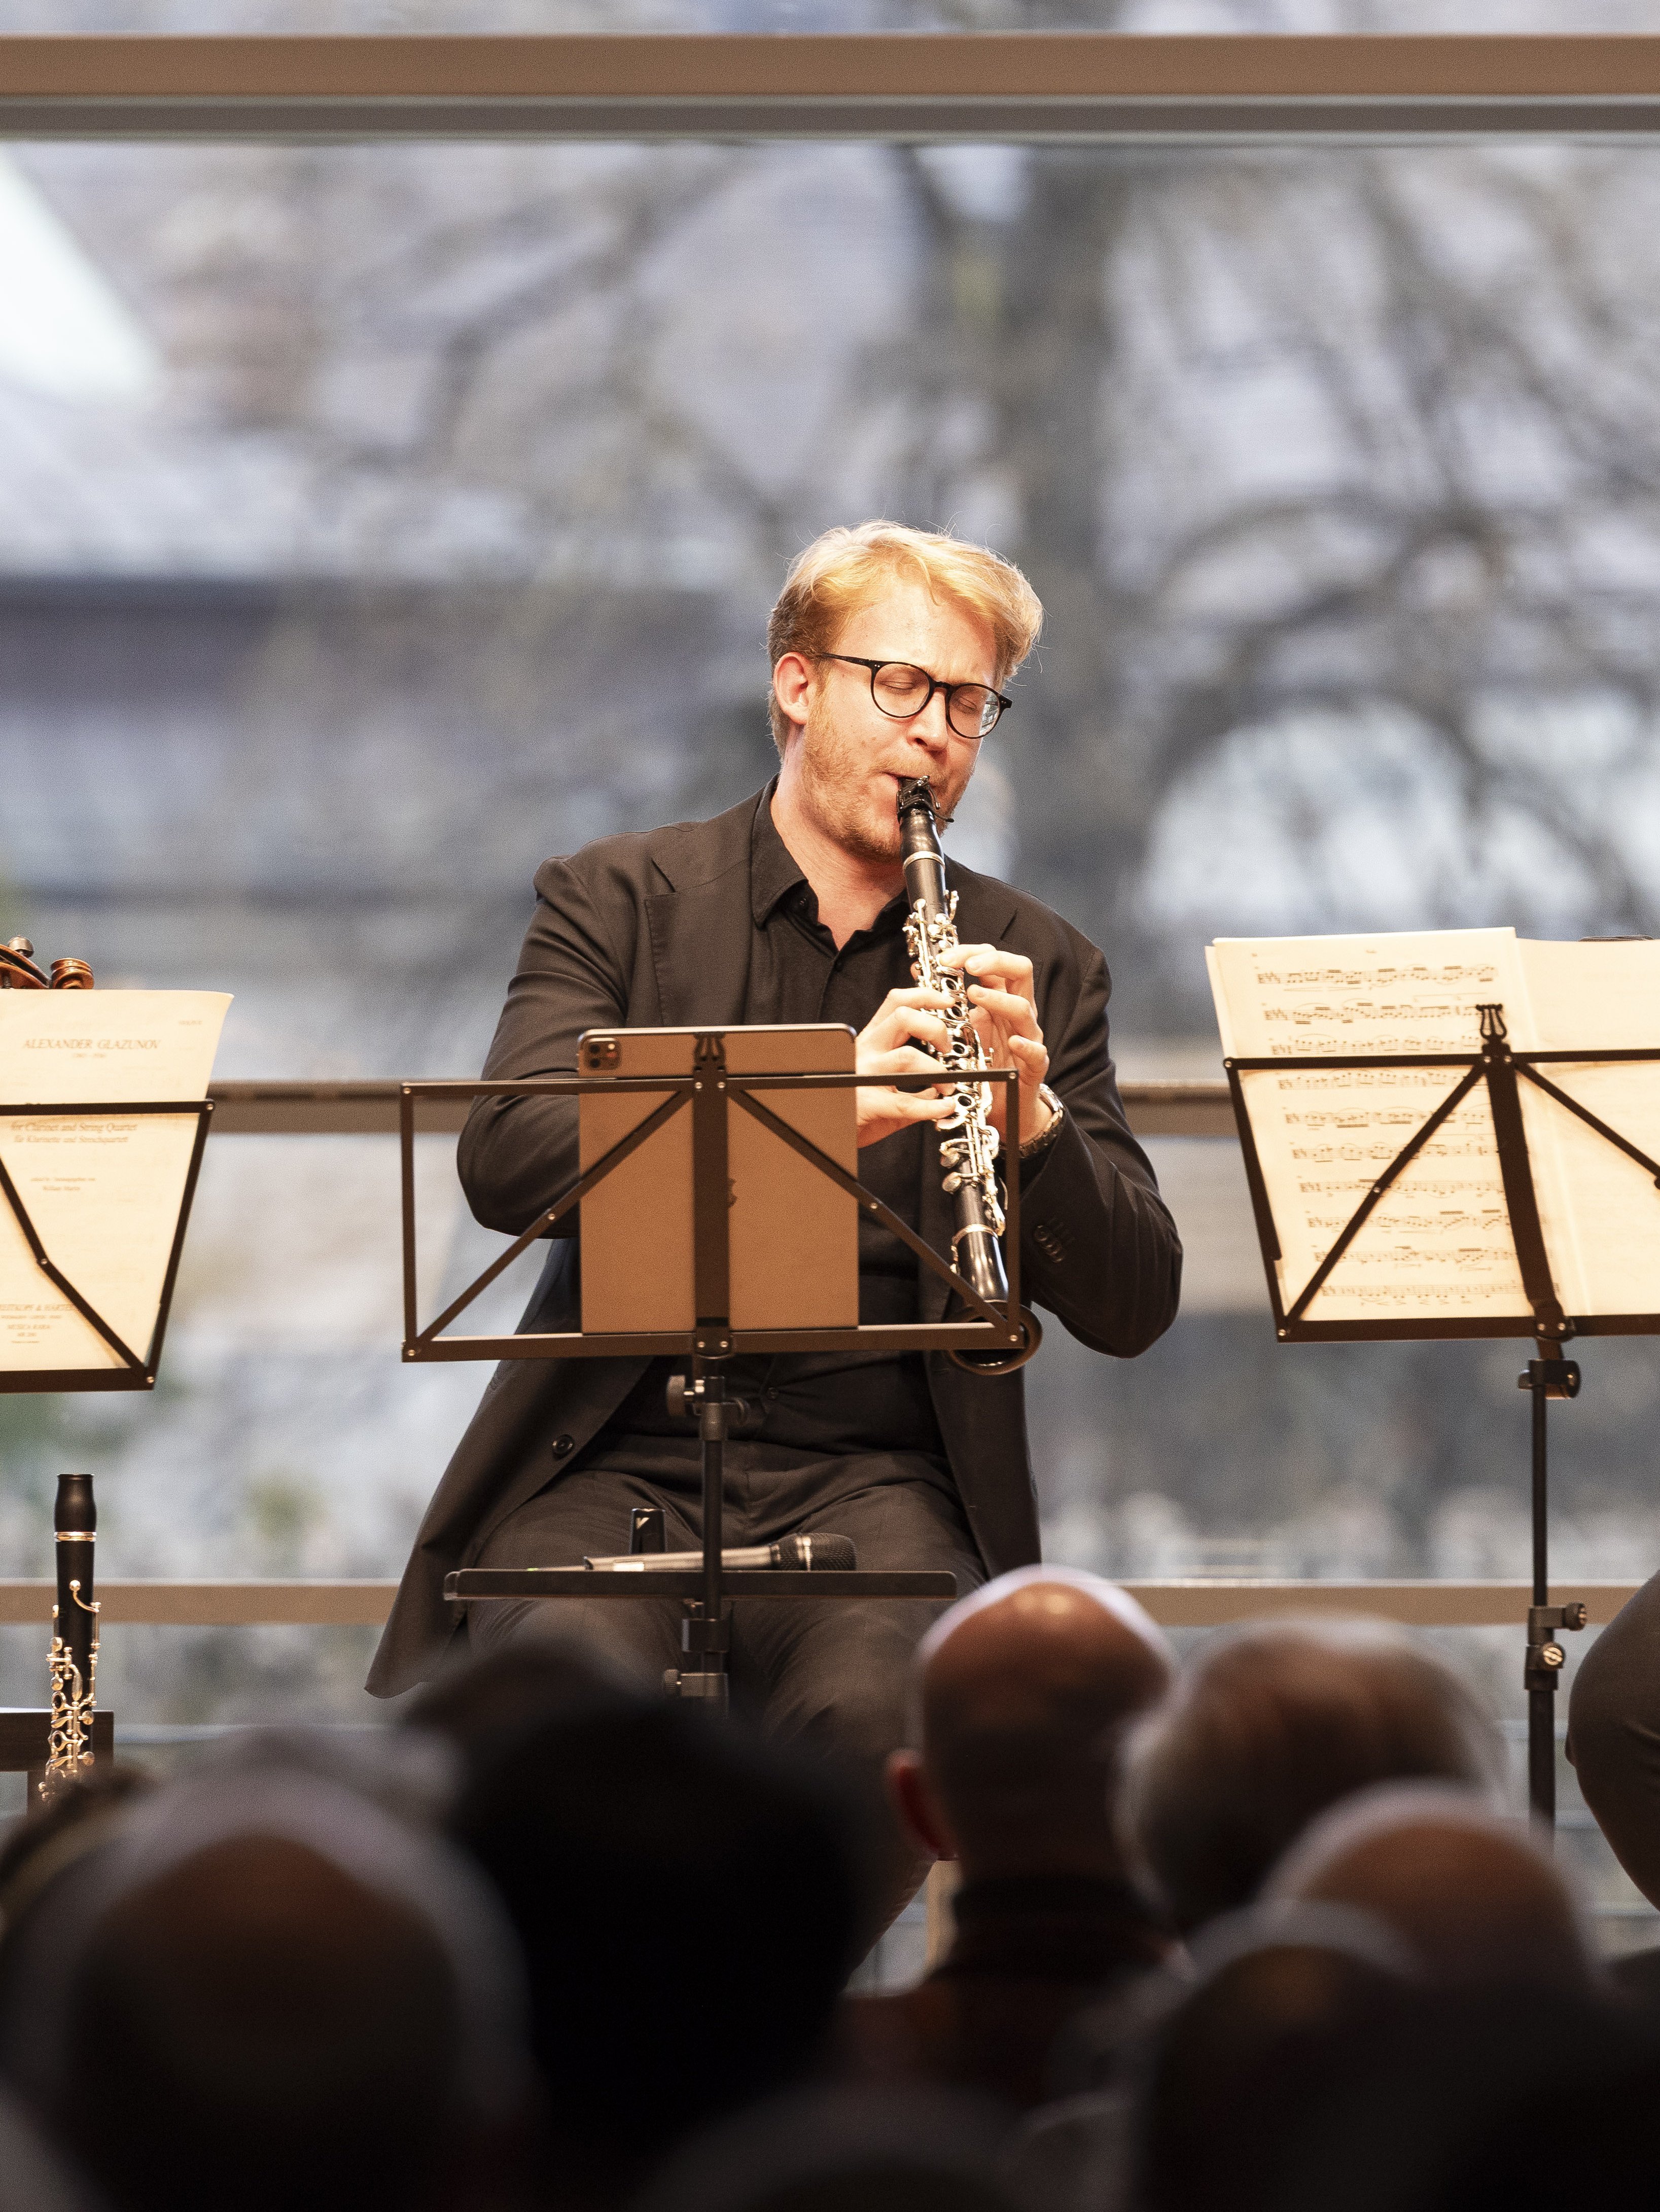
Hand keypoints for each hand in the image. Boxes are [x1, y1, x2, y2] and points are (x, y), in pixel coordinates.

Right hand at [854, 987, 955, 1147]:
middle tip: (946, 1047)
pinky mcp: (866, 1103)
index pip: (896, 1004)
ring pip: (907, 1056)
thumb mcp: (880, 1087)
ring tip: (947, 1087)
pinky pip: (906, 1102)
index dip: (924, 996)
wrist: (823, 1131)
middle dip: (934, 1027)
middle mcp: (866, 1051)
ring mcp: (864, 1075)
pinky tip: (942, 1109)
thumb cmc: (850, 1109)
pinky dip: (932, 1107)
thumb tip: (936, 1090)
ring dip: (936, 1071)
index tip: (947, 1002)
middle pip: (903, 1017)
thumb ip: (910, 1086)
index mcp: (870, 1042)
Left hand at [939, 944, 1053, 1147]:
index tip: (946, 958)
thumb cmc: (986, 1063)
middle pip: (1020, 971)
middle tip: (969, 965)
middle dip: (995, 962)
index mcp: (1001, 998)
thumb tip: (920, 970)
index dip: (973, 952)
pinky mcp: (1034, 1066)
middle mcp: (1018, 1013)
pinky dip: (1025, 1046)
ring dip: (999, 999)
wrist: (1005, 1104)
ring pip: (1024, 1008)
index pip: (995, 962)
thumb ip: (949, 1001)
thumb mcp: (964, 1026)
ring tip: (976, 995)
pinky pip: (1036, 1052)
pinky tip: (1013, 1042)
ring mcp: (1028, 1037)